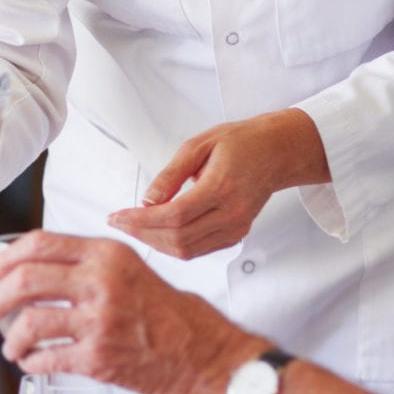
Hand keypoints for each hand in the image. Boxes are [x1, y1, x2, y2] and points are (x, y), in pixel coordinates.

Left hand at [0, 233, 251, 393]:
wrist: (206, 358)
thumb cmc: (174, 317)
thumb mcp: (134, 271)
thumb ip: (91, 266)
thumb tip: (39, 270)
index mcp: (108, 255)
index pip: (40, 243)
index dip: (6, 259)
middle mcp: (102, 282)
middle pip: (26, 280)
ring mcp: (99, 321)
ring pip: (29, 321)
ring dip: (11, 337)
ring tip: (11, 346)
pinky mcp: (98, 358)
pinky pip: (46, 358)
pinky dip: (32, 362)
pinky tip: (32, 363)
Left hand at [109, 110, 328, 260]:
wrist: (277, 152)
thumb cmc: (240, 142)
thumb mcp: (199, 144)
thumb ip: (170, 175)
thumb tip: (146, 200)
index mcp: (221, 187)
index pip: (173, 216)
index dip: (139, 220)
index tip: (116, 216)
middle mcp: (232, 213)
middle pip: (177, 238)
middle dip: (141, 234)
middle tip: (118, 223)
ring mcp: (236, 227)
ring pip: (187, 250)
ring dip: (155, 243)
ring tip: (133, 228)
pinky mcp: (237, 234)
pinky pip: (199, 250)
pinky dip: (174, 245)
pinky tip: (157, 232)